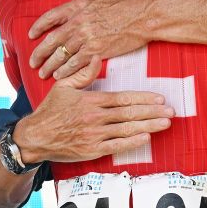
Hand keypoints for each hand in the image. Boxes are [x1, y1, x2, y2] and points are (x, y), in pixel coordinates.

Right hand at [15, 55, 173, 162]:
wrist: (34, 137)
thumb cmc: (50, 110)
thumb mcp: (62, 86)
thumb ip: (82, 73)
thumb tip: (97, 57)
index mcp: (91, 100)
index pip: (123, 98)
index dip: (144, 98)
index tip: (160, 98)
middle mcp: (95, 117)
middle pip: (129, 113)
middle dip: (153, 112)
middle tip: (172, 111)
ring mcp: (94, 134)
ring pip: (127, 129)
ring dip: (149, 126)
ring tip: (166, 123)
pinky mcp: (91, 150)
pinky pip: (116, 146)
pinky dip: (132, 142)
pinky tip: (147, 138)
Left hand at [28, 0, 161, 79]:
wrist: (145, 14)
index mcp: (78, 6)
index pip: (51, 17)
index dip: (38, 27)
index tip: (32, 35)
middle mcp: (78, 23)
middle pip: (52, 40)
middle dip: (39, 53)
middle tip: (32, 62)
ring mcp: (86, 38)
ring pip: (61, 55)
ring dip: (50, 66)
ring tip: (43, 73)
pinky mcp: (96, 51)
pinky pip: (75, 63)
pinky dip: (65, 71)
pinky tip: (60, 76)